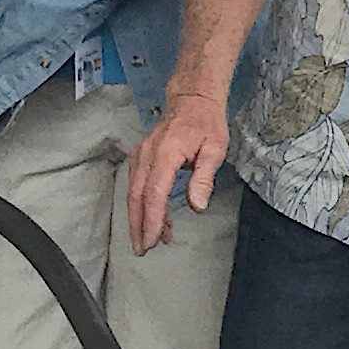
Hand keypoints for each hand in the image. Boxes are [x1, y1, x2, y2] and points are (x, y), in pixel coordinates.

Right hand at [129, 86, 230, 252]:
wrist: (192, 99)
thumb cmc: (205, 122)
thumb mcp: (214, 149)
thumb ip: (204, 178)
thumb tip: (197, 205)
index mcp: (165, 154)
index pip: (153, 194)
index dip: (151, 220)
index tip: (151, 240)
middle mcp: (147, 155)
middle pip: (137, 197)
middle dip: (138, 226)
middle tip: (143, 249)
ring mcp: (141, 155)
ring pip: (134, 193)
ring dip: (141, 217)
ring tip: (153, 238)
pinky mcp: (141, 157)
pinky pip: (138, 184)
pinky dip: (143, 204)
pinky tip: (156, 217)